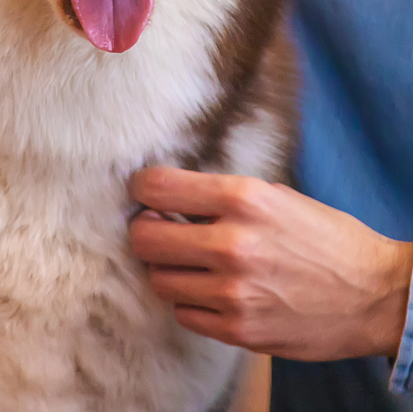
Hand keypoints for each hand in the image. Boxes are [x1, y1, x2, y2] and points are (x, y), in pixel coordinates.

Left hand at [129, 167, 412, 361]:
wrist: (375, 294)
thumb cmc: (324, 237)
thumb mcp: (274, 197)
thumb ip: (221, 197)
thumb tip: (169, 197)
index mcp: (243, 198)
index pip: (158, 187)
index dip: (142, 188)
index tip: (144, 193)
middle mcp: (233, 243)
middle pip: (145, 238)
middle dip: (145, 231)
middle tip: (158, 229)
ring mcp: (233, 292)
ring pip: (159, 279)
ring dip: (168, 269)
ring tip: (190, 262)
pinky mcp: (238, 330)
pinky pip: (184, 314)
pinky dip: (191, 301)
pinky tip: (211, 289)